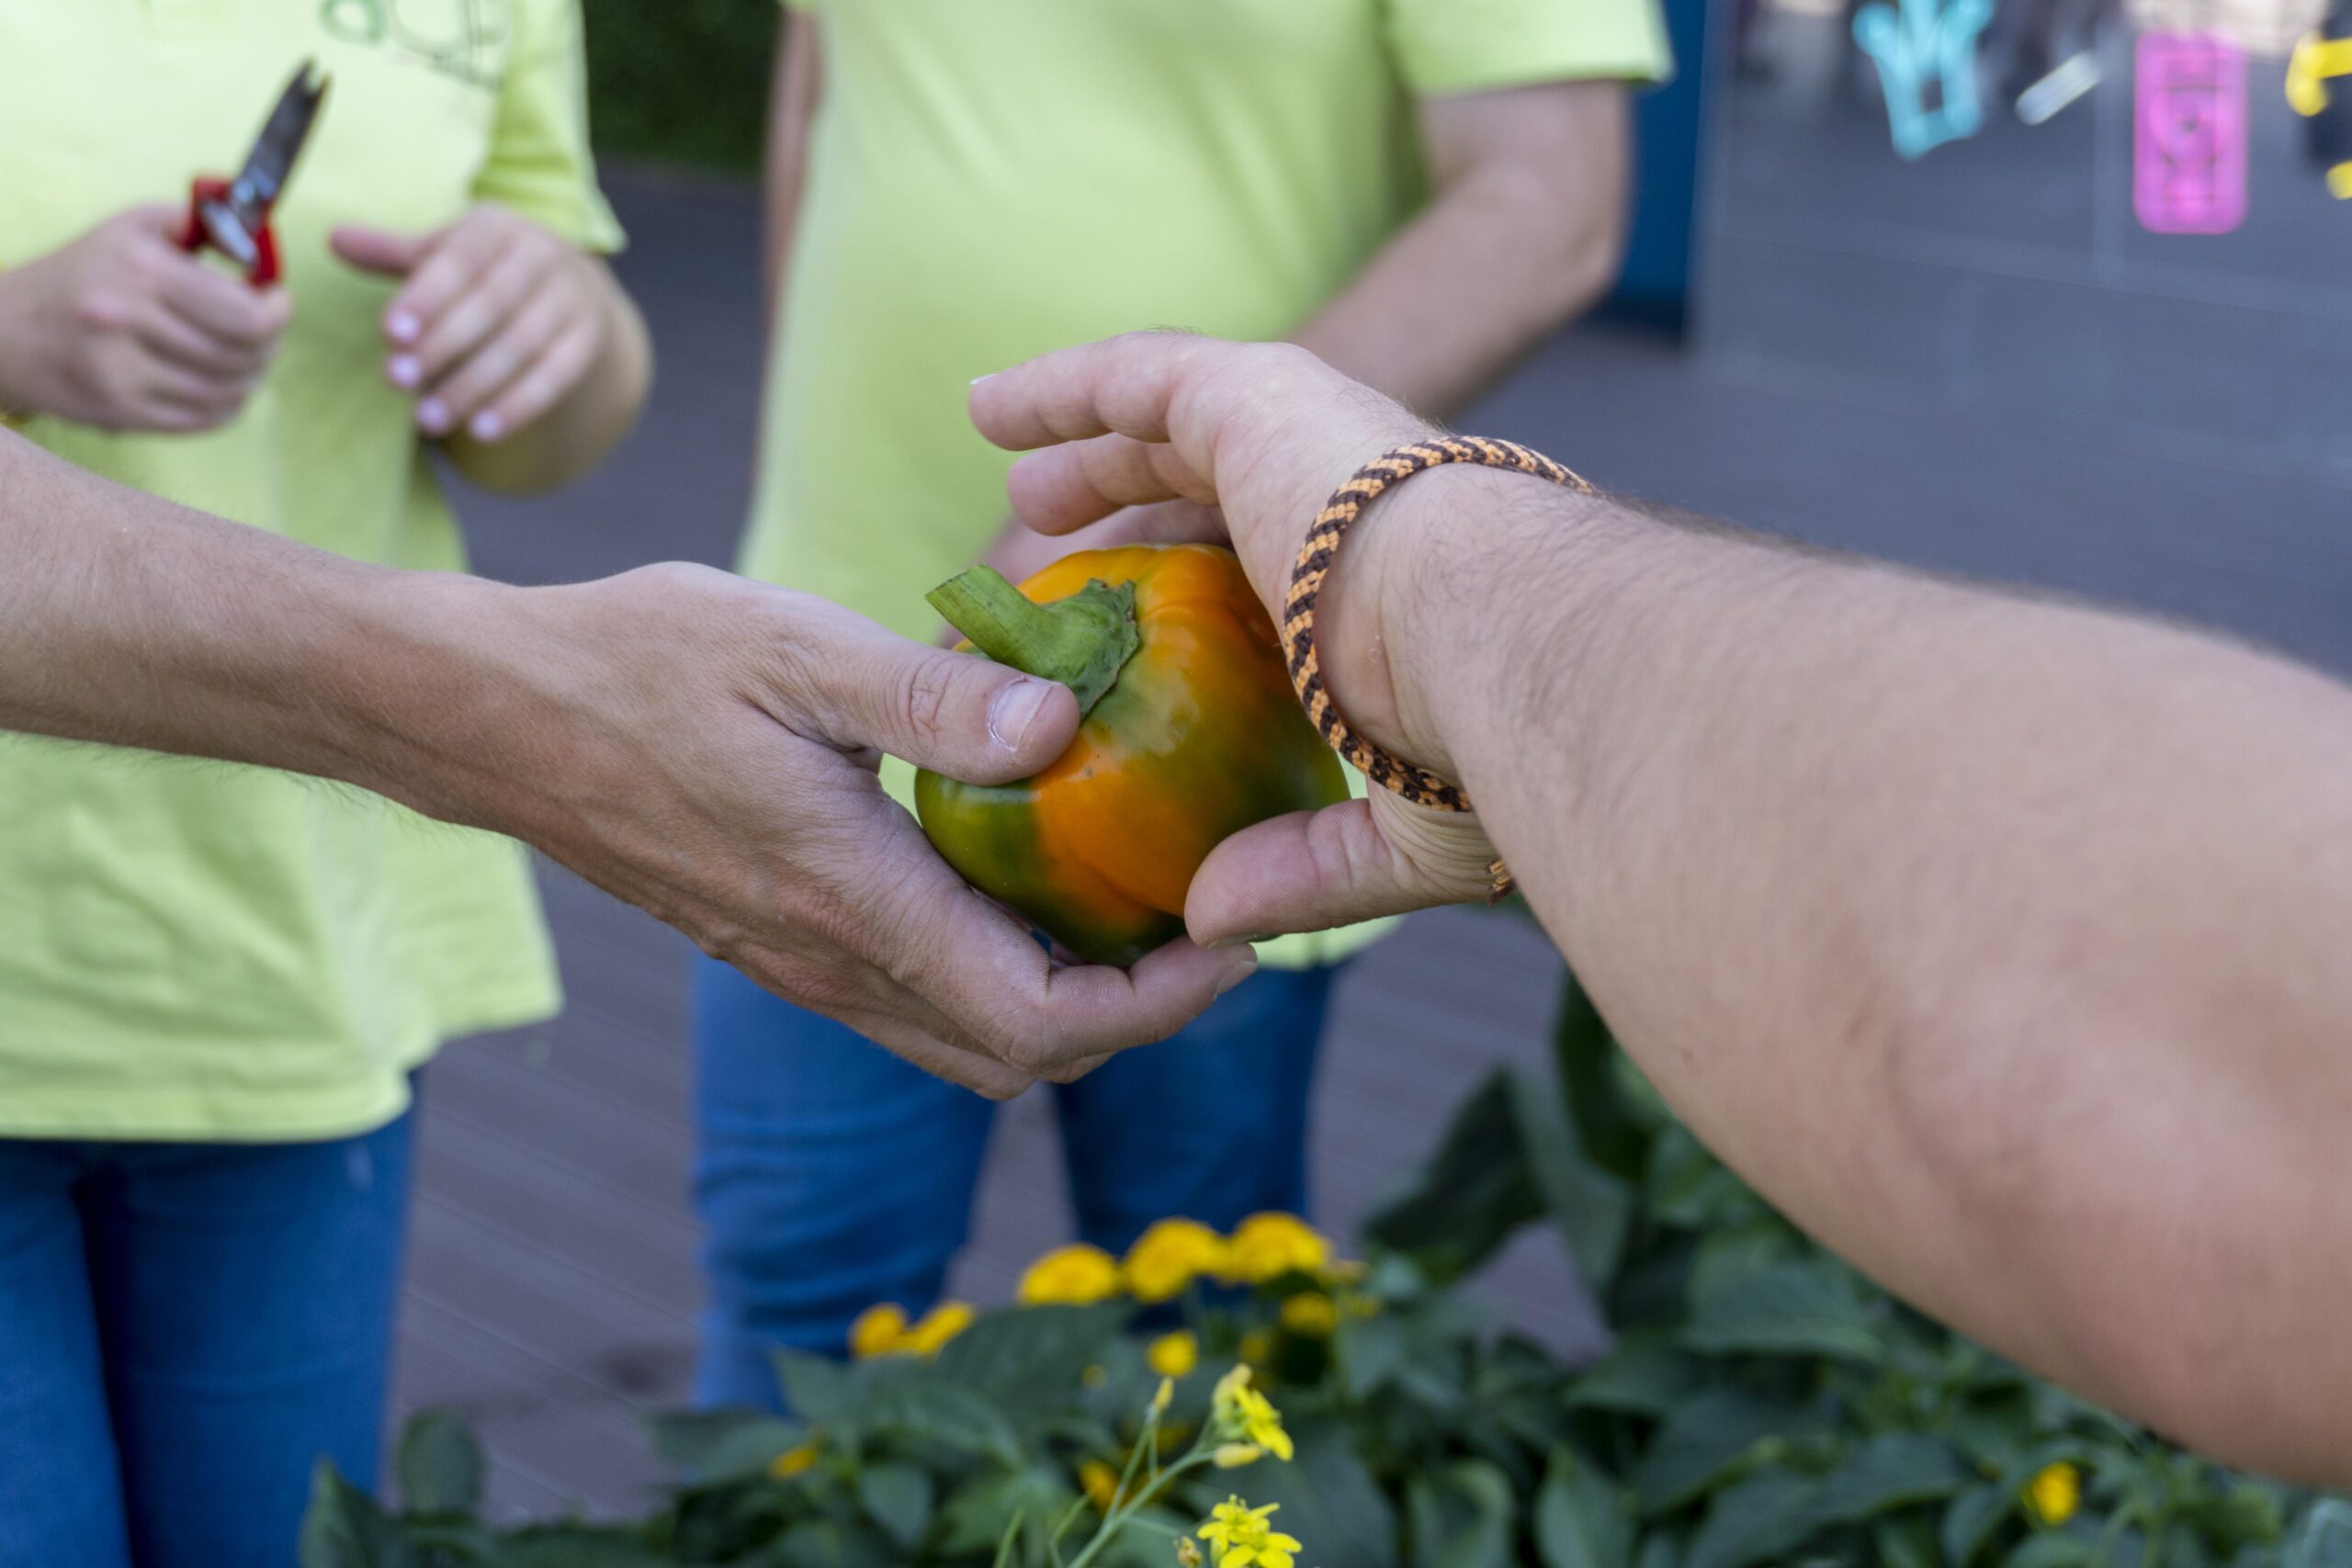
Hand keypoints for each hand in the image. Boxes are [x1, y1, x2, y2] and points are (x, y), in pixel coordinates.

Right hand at [0, 206, 289, 432]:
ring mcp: (122, 373)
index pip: (247, 315)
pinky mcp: (120, 412)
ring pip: (229, 392)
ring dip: (252, 376)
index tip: (277, 300)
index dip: (279, 311)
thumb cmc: (84, 271)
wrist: (5, 329)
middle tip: (266, 333)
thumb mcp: (132, 227)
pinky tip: (222, 384)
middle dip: (270, 344)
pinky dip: (228, 404)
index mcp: (140, 271)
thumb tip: (261, 242)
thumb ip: (201, 224)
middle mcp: (128, 322)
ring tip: (246, 358)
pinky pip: (204, 419)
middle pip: (244, 356)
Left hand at [332, 205, 612, 445]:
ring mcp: (572, 300)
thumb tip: (334, 240)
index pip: (462, 259)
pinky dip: (518, 407)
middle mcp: (543, 256)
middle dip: (441, 345)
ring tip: (426, 419)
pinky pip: (554, 378)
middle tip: (394, 380)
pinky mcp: (587, 342)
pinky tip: (481, 432)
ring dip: (472, 386)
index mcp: (499, 226)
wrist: (571, 290)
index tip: (388, 333)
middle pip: (492, 304)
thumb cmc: (486, 272)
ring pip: (522, 346)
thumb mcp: (444, 255)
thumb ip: (392, 254)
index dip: (426, 297)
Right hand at [423, 563, 1251, 1097]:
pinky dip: (994, 970)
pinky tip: (1019, 874)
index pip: (1039, 1022)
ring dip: (1065, 1001)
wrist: (490, 716)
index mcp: (850, 900)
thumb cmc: (635, 663)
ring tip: (1133, 905)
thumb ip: (930, 699)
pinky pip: (914, 996)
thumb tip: (1067, 728)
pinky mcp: (776, 940)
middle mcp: (830, 961)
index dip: (1157, 1005)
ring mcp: (798, 963)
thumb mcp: (789, 646)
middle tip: (1204, 923)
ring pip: (964, 1038)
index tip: (1230, 938)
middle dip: (1132, 1014)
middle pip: (1017, 1056)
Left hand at [967, 333, 1505, 942]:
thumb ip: (1304, 868)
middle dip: (1134, 507)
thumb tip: (1209, 920)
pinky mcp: (1258, 398)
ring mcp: (1305, 438)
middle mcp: (1349, 496)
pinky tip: (992, 407)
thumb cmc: (1484, 753)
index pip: (1279, 574)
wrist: (1505, 647)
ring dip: (1093, 448)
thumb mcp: (1399, 835)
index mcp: (1387, 583)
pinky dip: (1062, 388)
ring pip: (1171, 424)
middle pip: (1214, 492)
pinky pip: (1137, 379)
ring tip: (1019, 479)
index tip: (1133, 632)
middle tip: (1052, 543)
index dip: (1199, 592)